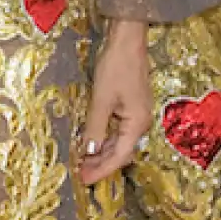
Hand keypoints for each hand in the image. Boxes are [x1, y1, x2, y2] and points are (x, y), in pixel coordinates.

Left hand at [79, 18, 151, 185]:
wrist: (128, 40)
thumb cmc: (116, 68)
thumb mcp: (101, 100)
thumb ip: (95, 128)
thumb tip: (89, 151)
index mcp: (137, 124)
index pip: (118, 157)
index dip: (101, 170)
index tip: (84, 179)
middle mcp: (140, 123)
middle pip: (120, 151)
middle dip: (100, 163)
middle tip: (80, 172)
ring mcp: (137, 114)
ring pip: (118, 141)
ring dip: (101, 151)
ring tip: (82, 159)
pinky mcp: (131, 106)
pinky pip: (118, 129)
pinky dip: (104, 136)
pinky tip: (90, 139)